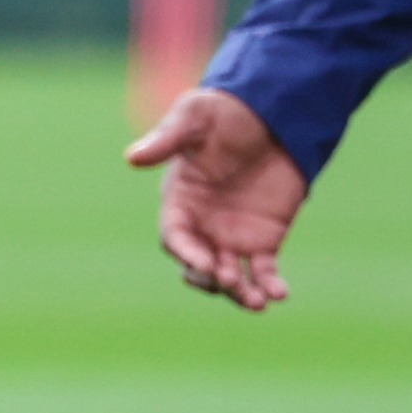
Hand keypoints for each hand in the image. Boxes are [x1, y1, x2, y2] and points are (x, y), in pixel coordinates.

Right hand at [127, 85, 306, 312]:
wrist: (271, 111)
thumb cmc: (223, 112)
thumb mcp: (193, 118)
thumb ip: (166, 141)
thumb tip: (131, 157)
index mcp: (180, 201)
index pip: (175, 237)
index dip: (186, 253)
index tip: (205, 262)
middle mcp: (203, 225)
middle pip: (199, 265)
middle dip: (212, 279)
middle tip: (230, 280)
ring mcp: (233, 235)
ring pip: (230, 276)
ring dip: (240, 292)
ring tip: (257, 301)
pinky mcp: (265, 238)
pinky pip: (264, 270)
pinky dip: (270, 284)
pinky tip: (280, 293)